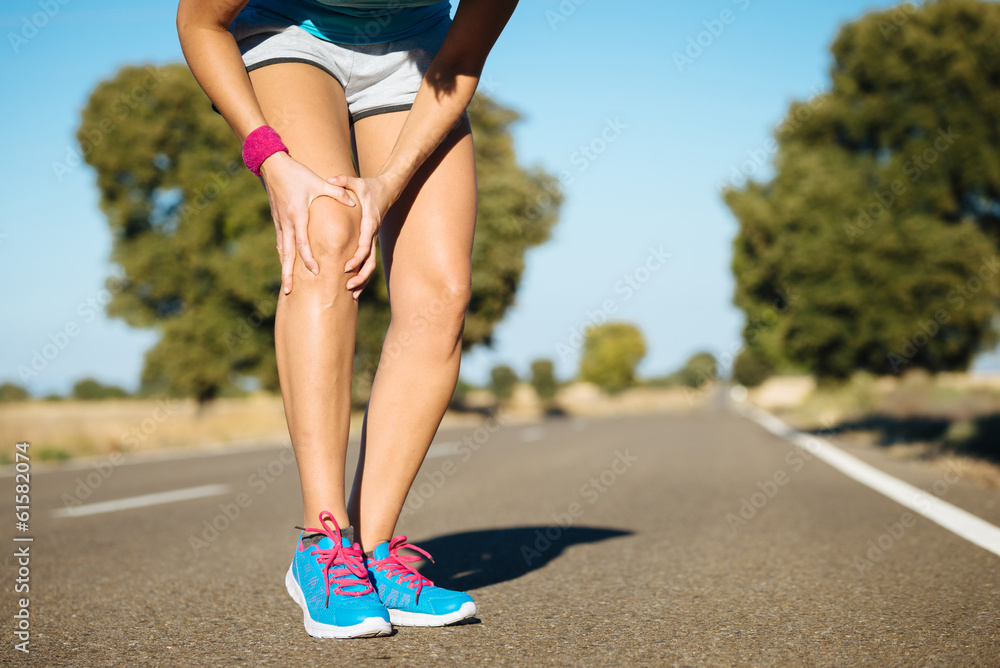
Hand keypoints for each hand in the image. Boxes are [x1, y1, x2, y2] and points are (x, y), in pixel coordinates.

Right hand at [259, 152, 355, 294]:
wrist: (272, 165)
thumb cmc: (297, 173)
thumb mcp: (318, 182)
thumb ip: (337, 192)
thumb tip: (354, 201)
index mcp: (297, 215)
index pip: (302, 243)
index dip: (308, 259)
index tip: (315, 272)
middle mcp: (286, 222)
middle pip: (287, 254)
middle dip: (288, 273)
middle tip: (288, 290)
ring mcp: (280, 222)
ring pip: (282, 250)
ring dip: (284, 268)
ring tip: (285, 285)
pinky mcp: (277, 220)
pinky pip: (280, 242)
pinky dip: (282, 255)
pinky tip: (285, 264)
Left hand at [326, 173, 400, 299]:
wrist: (388, 189)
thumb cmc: (370, 186)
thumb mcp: (357, 181)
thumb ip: (343, 181)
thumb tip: (330, 179)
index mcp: (369, 223)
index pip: (364, 245)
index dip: (356, 258)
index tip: (346, 268)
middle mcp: (372, 234)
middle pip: (370, 261)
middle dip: (360, 276)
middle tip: (348, 287)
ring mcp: (372, 239)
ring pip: (370, 265)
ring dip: (362, 280)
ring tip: (351, 294)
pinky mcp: (370, 241)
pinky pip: (368, 261)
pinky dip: (362, 274)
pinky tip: (354, 287)